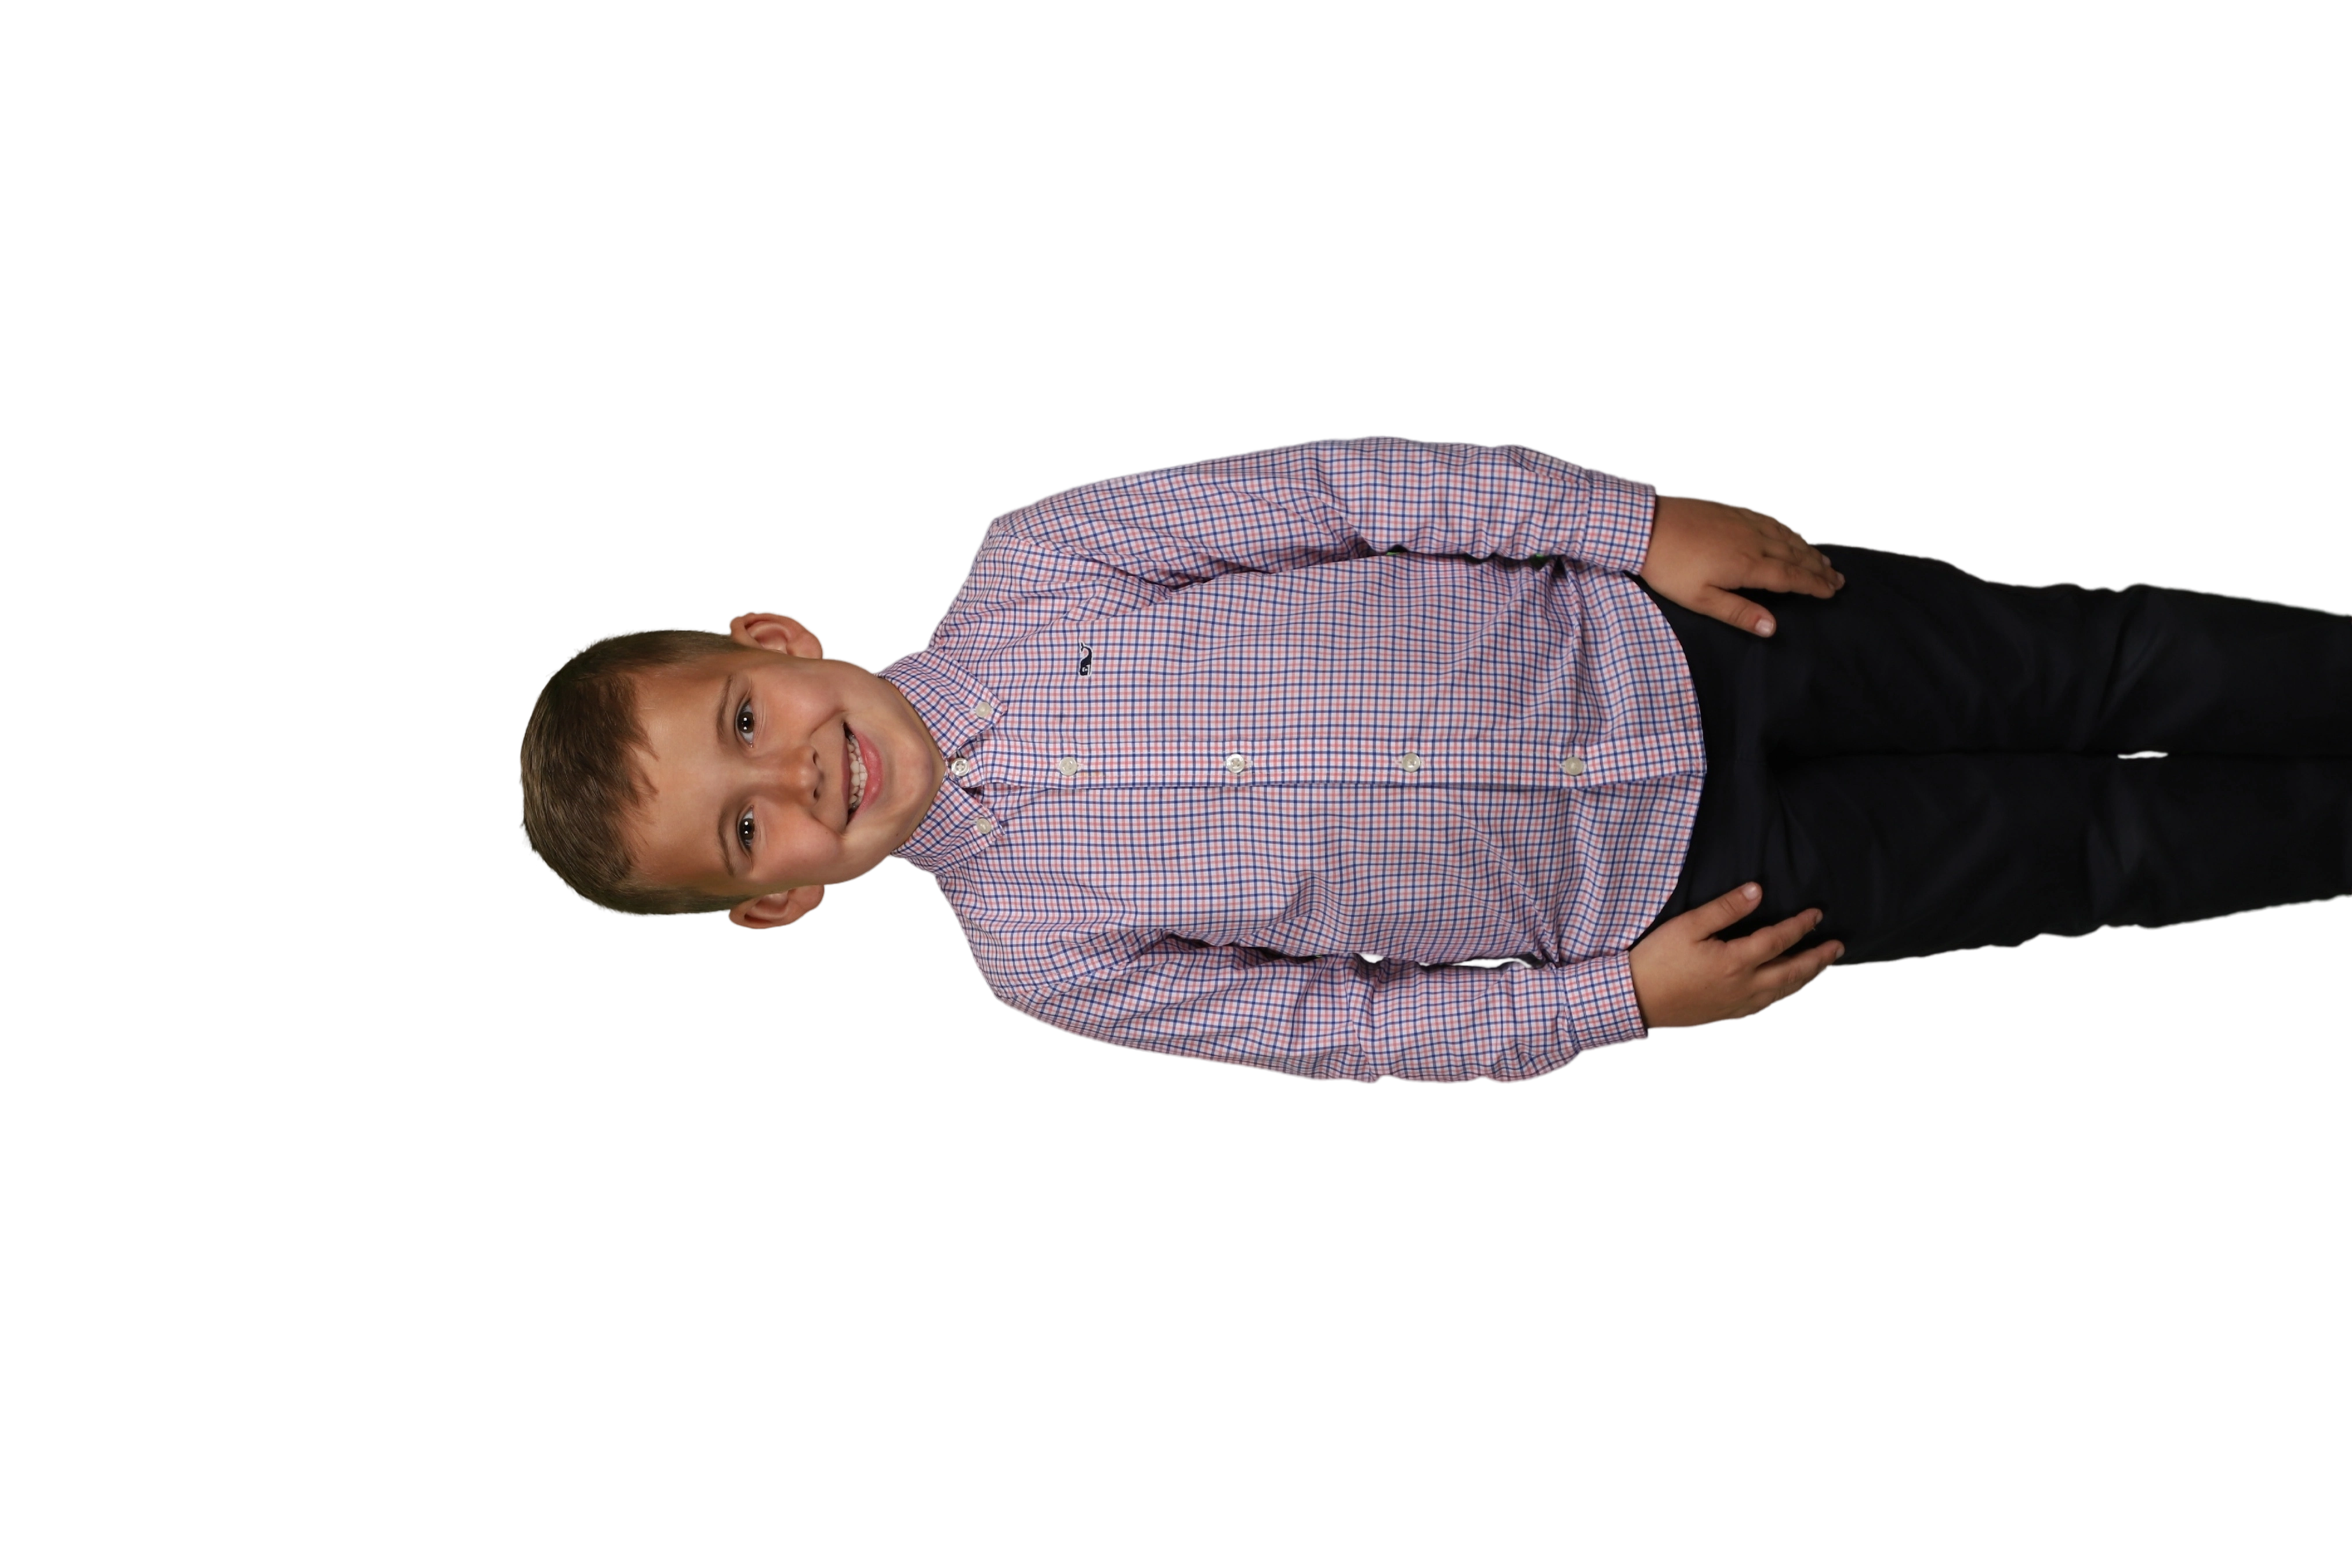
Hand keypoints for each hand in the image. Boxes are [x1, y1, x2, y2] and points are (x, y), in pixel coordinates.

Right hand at [1628, 882, 1842, 1033]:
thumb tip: (1757, 891)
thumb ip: (1724, 909)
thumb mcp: (1688, 926)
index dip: (1801, 926)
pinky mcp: (1727, 1013)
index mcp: (1735, 962)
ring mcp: (1737, 1004)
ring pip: (1783, 992)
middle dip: (1818, 957)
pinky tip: (1785, 988)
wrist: (1635, 1000)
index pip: (1779, 940)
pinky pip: (1767, 1004)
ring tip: (1820, 966)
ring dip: (1806, 977)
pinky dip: (1784, 993)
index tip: (1817, 913)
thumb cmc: (1656, 960)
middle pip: (1792, 971)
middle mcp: (1744, 987)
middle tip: (1838, 946)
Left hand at [1637, 491, 1844, 636]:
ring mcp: (1743, 522)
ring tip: (1822, 560)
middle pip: (1795, 556)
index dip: (1814, 585)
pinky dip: (1787, 529)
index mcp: (1748, 565)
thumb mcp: (1700, 599)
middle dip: (1818, 569)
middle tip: (1838, 579)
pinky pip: (1770, 520)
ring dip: (1807, 549)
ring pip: (1786, 536)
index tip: (1832, 592)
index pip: (1791, 578)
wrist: (1647, 525)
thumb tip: (1772, 628)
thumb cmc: (1669, 567)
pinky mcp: (1732, 510)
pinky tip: (1790, 533)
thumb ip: (1738, 613)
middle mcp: (1753, 540)